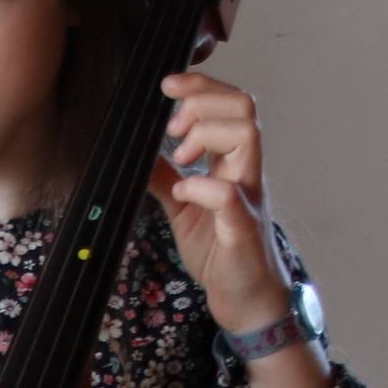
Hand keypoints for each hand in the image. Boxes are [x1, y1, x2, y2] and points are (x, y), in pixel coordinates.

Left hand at [150, 70, 286, 331]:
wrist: (247, 302)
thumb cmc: (222, 254)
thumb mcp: (184, 210)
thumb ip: (166, 179)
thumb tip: (140, 152)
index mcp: (232, 164)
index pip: (230, 104)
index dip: (201, 86)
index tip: (168, 86)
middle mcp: (246, 173)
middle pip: (244, 107)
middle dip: (203, 102)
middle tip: (174, 129)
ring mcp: (248, 198)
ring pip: (247, 135)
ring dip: (206, 134)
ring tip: (183, 156)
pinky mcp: (242, 230)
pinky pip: (228, 195)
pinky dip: (200, 186)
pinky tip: (183, 193)